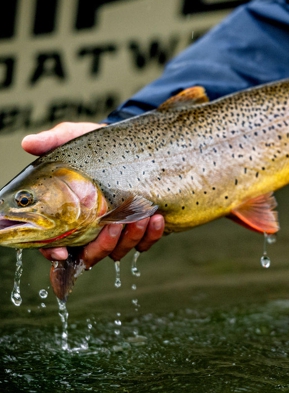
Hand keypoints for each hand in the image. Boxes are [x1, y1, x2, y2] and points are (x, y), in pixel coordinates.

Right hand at [22, 122, 164, 267]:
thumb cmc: (95, 146)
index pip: (54, 243)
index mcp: (68, 215)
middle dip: (104, 244)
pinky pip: (145, 243)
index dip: (54, 252)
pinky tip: (156, 217)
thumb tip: (28, 143)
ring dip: (130, 237)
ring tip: (140, 216)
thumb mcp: (73, 138)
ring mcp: (116, 232)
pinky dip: (151, 235)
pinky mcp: (140, 229)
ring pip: (119, 250)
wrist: (128, 145)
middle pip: (91, 254)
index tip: (62, 252)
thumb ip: (52, 141)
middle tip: (114, 224)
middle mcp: (91, 229)